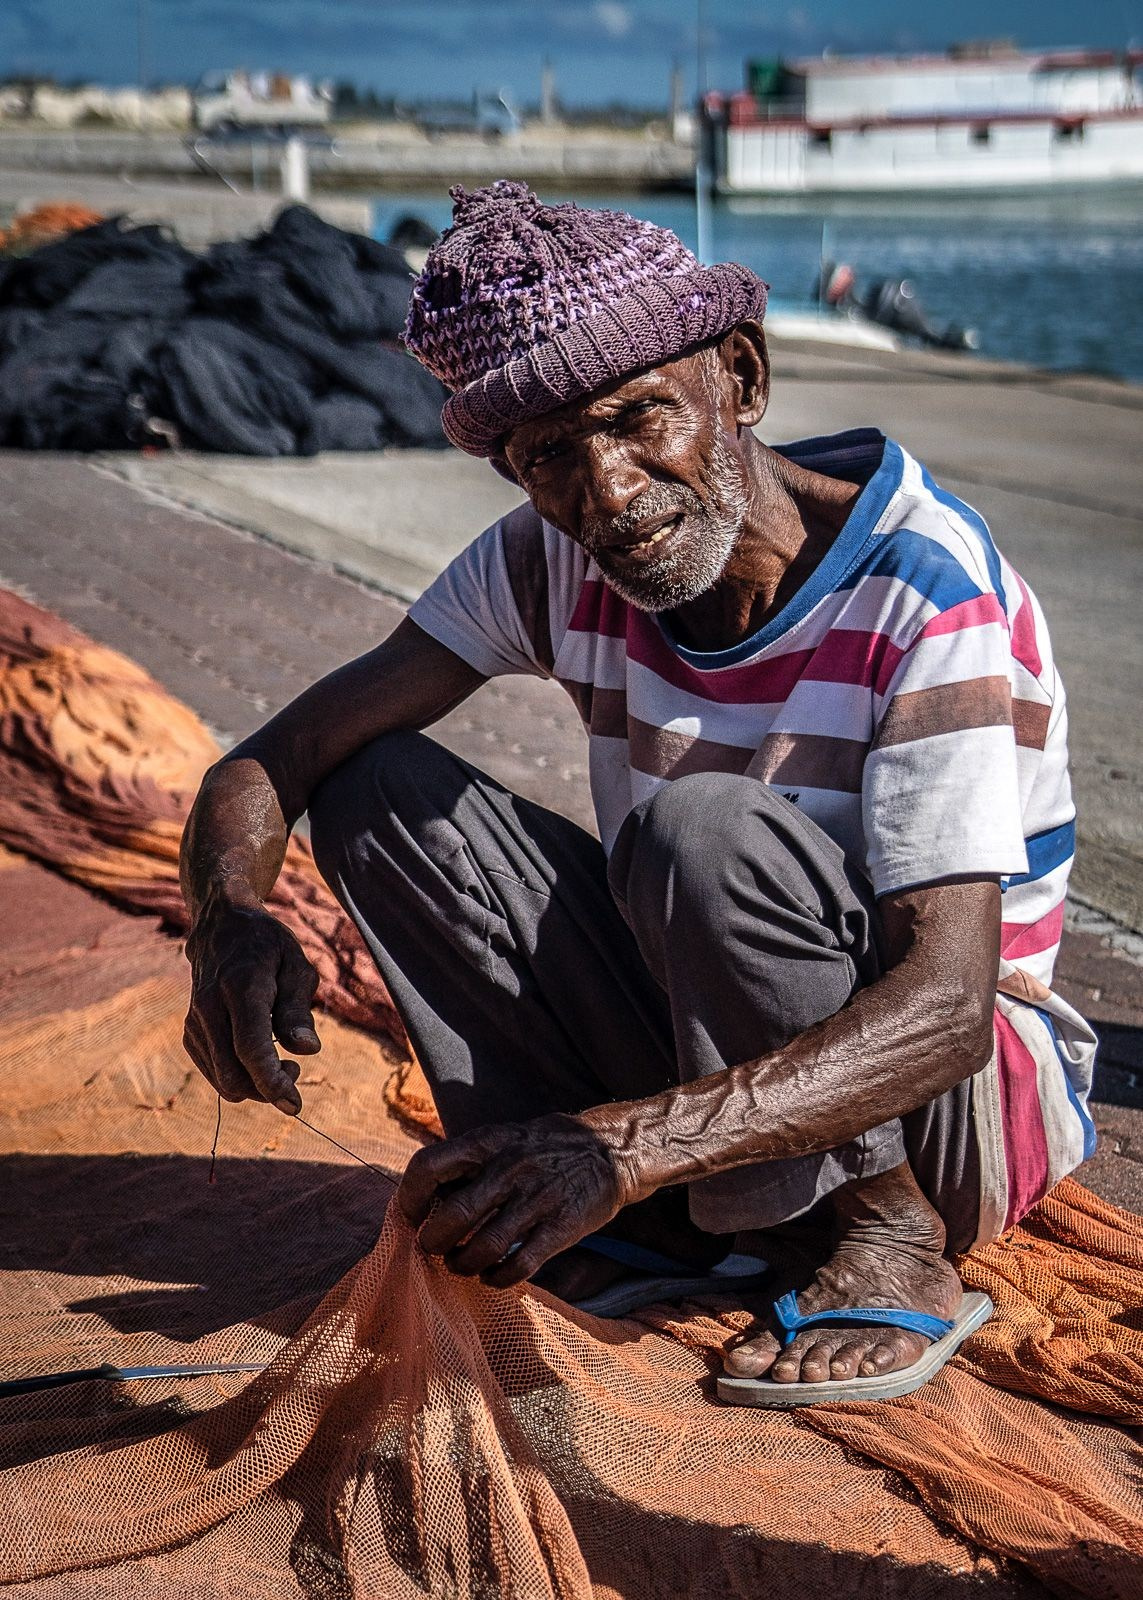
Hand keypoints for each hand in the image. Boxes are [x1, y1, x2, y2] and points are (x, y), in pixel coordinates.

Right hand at [183, 897, 319, 1113]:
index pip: (250, 1048)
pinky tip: (258, 1056)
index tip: (294, 1104)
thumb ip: (299, 1009)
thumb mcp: (296, 965)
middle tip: (295, 1069)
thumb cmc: (267, 946)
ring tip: (281, 1059)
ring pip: (222, 1080)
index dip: (272, 1082)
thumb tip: (307, 1050)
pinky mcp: (190, 1033)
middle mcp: (209, 1008)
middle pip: (233, 1074)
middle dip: (268, 1089)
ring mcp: (195, 1023)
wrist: (221, 926)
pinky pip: (215, 1073)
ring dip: (255, 1084)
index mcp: (241, 988)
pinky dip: (239, 1076)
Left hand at [397, 1112, 639, 1287]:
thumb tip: (425, 1195)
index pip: (429, 1166)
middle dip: (433, 1241)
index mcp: (489, 1142)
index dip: (409, 1198)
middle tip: (432, 1249)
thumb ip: (469, 1162)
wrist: (613, 1149)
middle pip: (453, 1214)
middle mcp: (510, 1168)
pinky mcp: (562, 1227)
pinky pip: (519, 1265)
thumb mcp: (505, 1138)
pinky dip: (497, 1278)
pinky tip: (491, 1277)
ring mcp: (538, 1198)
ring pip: (484, 1246)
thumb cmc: (546, 1147)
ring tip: (460, 1266)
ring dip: (462, 1264)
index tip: (410, 1216)